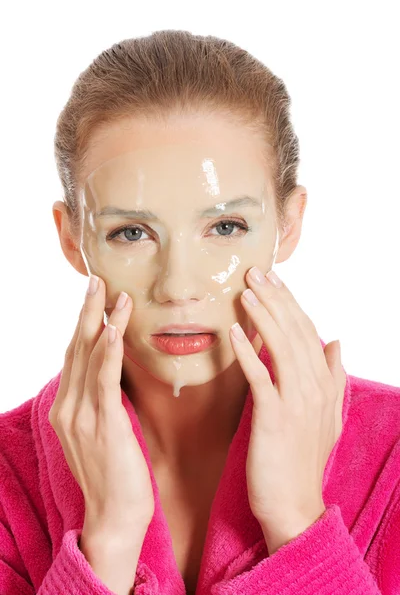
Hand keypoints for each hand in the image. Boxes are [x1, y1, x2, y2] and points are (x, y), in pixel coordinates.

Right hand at [48, 275, 154, 537]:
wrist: (115, 517)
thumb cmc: (115, 474)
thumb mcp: (103, 430)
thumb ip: (103, 400)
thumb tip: (115, 372)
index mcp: (67, 407)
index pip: (75, 356)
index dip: (84, 324)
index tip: (95, 296)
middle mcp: (68, 407)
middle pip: (77, 348)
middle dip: (87, 312)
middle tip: (96, 279)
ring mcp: (81, 416)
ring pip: (88, 357)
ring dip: (100, 321)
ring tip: (110, 291)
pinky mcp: (102, 424)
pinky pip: (104, 380)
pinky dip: (107, 352)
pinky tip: (113, 329)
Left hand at [229, 267, 345, 552]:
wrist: (294, 505)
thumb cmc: (303, 459)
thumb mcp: (328, 416)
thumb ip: (334, 376)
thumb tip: (337, 341)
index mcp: (324, 383)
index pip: (308, 332)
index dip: (290, 303)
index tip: (274, 279)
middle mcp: (314, 387)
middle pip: (295, 332)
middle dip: (275, 298)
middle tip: (255, 271)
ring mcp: (296, 402)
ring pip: (281, 347)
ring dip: (263, 315)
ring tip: (245, 290)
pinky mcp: (274, 417)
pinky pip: (261, 377)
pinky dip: (248, 351)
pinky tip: (234, 331)